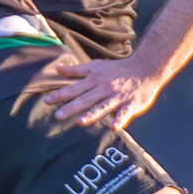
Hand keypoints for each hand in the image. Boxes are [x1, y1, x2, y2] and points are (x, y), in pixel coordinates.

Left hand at [44, 57, 165, 129]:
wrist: (145, 68)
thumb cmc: (118, 69)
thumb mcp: (96, 66)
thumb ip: (76, 70)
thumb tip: (57, 68)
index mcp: (94, 80)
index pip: (74, 88)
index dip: (61, 94)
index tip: (47, 101)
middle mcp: (104, 88)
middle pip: (85, 99)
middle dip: (72, 107)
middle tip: (58, 116)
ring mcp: (117, 97)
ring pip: (103, 106)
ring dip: (92, 114)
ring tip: (81, 122)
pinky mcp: (131, 104)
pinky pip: (125, 113)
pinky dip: (120, 119)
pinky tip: (114, 127)